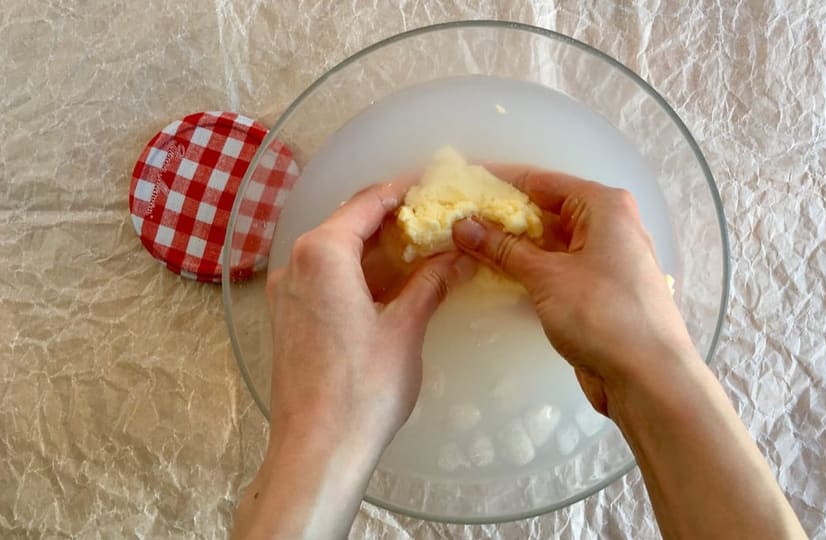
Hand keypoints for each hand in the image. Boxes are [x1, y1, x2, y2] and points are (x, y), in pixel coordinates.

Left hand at [234, 181, 474, 538]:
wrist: (317, 450)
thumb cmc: (363, 390)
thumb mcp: (406, 329)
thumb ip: (430, 283)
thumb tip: (456, 256)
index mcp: (323, 254)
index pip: (367, 202)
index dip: (403, 190)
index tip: (433, 183)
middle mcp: (295, 264)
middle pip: (347, 223)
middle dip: (391, 218)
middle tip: (434, 219)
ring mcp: (286, 292)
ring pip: (334, 251)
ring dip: (374, 247)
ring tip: (419, 250)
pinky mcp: (287, 318)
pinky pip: (323, 277)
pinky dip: (356, 272)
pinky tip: (388, 285)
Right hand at [451, 167, 693, 416]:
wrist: (648, 378)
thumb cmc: (603, 314)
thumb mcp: (546, 276)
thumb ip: (503, 249)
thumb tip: (464, 225)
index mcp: (604, 207)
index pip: (543, 182)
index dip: (502, 182)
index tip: (465, 184)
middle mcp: (609, 227)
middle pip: (547, 212)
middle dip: (504, 218)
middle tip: (458, 220)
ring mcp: (606, 262)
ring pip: (551, 244)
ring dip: (514, 247)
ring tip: (466, 246)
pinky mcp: (598, 293)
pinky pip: (558, 271)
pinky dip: (530, 271)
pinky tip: (496, 276)